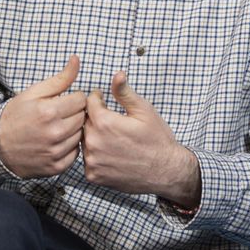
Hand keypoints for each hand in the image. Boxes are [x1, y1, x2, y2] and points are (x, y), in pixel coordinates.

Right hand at [0, 55, 86, 178]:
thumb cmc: (15, 116)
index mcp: (49, 111)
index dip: (74, 98)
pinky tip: (56, 142)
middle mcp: (55, 133)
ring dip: (73, 130)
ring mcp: (55, 152)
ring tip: (57, 128)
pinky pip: (75, 153)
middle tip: (59, 114)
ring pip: (81, 135)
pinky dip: (69, 147)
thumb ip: (60, 78)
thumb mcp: (33, 93)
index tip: (64, 101)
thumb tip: (76, 60)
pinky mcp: (56, 166)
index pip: (81, 99)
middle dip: (74, 113)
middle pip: (83, 117)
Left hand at [83, 72, 200, 208]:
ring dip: (94, 136)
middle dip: (95, 118)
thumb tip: (117, 74)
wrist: (165, 172)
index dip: (97, 98)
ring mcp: (92, 161)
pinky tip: (112, 153)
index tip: (103, 100)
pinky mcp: (93, 175)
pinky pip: (87, 159)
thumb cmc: (157, 139)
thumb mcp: (144, 111)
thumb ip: (124, 92)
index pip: (89, 102)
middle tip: (112, 121)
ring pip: (84, 140)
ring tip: (113, 138)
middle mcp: (93, 142)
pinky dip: (96, 155)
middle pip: (84, 121)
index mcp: (104, 123)